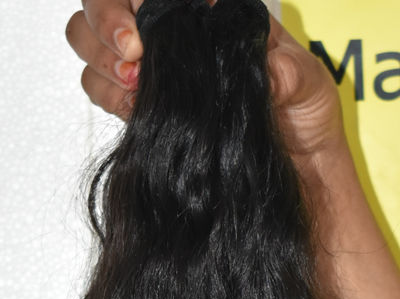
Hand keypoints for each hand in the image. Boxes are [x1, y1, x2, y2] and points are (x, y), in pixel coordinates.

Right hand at [65, 0, 347, 161]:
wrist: (295, 180)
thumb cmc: (306, 124)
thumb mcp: (308, 85)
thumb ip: (284, 68)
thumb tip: (255, 56)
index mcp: (211, 14)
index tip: (145, 28)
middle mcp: (176, 35)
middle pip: (106, 3)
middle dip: (105, 22)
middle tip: (132, 53)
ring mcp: (155, 71)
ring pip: (91, 42)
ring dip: (101, 58)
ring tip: (134, 82)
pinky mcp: (144, 110)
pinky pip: (101, 89)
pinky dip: (107, 94)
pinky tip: (134, 107)